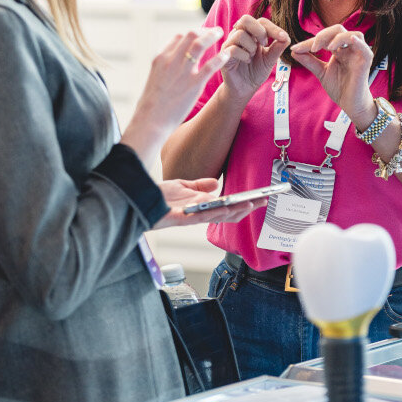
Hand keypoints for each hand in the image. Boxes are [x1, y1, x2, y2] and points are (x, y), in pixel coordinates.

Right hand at [122, 27, 228, 164]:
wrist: (150, 121)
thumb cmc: (151, 104)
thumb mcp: (154, 79)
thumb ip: (164, 68)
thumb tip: (170, 65)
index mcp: (160, 58)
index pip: (179, 37)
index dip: (193, 35)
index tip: (202, 37)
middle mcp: (171, 61)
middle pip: (190, 35)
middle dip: (204, 30)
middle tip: (216, 31)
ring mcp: (182, 71)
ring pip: (199, 44)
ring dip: (212, 36)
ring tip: (222, 34)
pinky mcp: (193, 84)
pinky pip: (210, 65)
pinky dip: (220, 57)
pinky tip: (227, 54)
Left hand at [153, 178, 268, 227]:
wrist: (138, 197)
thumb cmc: (157, 195)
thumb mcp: (181, 186)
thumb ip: (198, 186)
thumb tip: (215, 183)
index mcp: (201, 206)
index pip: (227, 208)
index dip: (244, 205)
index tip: (260, 198)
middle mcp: (198, 213)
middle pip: (228, 214)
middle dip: (246, 208)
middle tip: (263, 201)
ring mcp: (191, 216)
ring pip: (218, 216)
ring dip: (236, 211)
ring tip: (251, 204)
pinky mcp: (181, 217)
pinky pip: (201, 216)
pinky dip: (215, 212)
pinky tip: (226, 206)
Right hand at [220, 16, 289, 100]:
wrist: (245, 88)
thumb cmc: (256, 71)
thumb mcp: (270, 59)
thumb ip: (277, 48)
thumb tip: (286, 38)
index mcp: (252, 33)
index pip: (261, 21)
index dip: (273, 28)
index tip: (283, 38)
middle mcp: (239, 35)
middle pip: (246, 19)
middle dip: (259, 31)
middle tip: (265, 44)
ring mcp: (230, 44)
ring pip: (240, 34)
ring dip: (251, 46)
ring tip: (253, 56)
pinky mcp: (224, 55)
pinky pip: (233, 49)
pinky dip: (244, 55)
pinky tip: (247, 61)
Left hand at [290, 26, 376, 126]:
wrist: (350, 105)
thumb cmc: (339, 87)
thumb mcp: (321, 72)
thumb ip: (309, 61)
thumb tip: (293, 51)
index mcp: (339, 49)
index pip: (324, 38)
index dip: (309, 42)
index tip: (295, 49)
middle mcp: (349, 49)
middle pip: (339, 30)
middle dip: (324, 35)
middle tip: (313, 47)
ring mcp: (358, 55)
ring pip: (354, 34)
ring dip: (339, 38)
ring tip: (328, 47)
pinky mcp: (366, 63)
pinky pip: (366, 49)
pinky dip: (359, 43)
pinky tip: (351, 40)